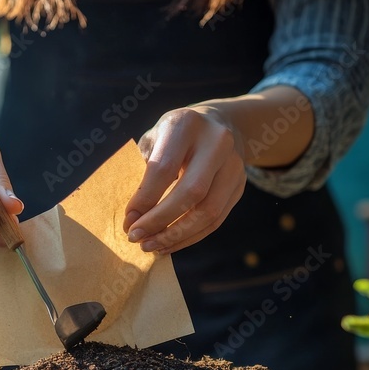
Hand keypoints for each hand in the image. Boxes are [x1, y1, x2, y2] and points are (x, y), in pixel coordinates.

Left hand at [123, 106, 246, 253]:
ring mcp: (234, 165)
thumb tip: (134, 218)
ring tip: (152, 246)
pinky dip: (191, 236)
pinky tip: (169, 244)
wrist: (218, 123)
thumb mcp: (154, 139)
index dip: (144, 200)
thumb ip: (142, 172)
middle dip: (161, 221)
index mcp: (186, 125)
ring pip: (209, 212)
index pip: (164, 169)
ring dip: (177, 235)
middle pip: (192, 192)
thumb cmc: (175, 135)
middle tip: (136, 237)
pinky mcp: (240, 185)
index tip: (128, 220)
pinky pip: (216, 220)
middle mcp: (217, 142)